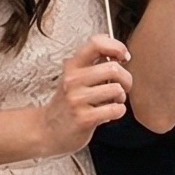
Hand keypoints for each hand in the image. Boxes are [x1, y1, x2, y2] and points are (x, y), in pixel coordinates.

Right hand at [43, 34, 131, 152]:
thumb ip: (94, 64)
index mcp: (73, 66)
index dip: (117, 46)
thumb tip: (121, 54)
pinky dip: (118, 111)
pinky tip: (109, 113)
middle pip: (113, 68)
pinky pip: (115, 109)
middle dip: (126, 79)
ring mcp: (77, 99)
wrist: (48, 131)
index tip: (124, 57)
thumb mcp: (75, 78)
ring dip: (121, 97)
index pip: (96, 43)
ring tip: (112, 101)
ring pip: (116, 89)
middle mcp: (73, 79)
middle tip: (122, 87)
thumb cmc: (68, 103)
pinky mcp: (84, 118)